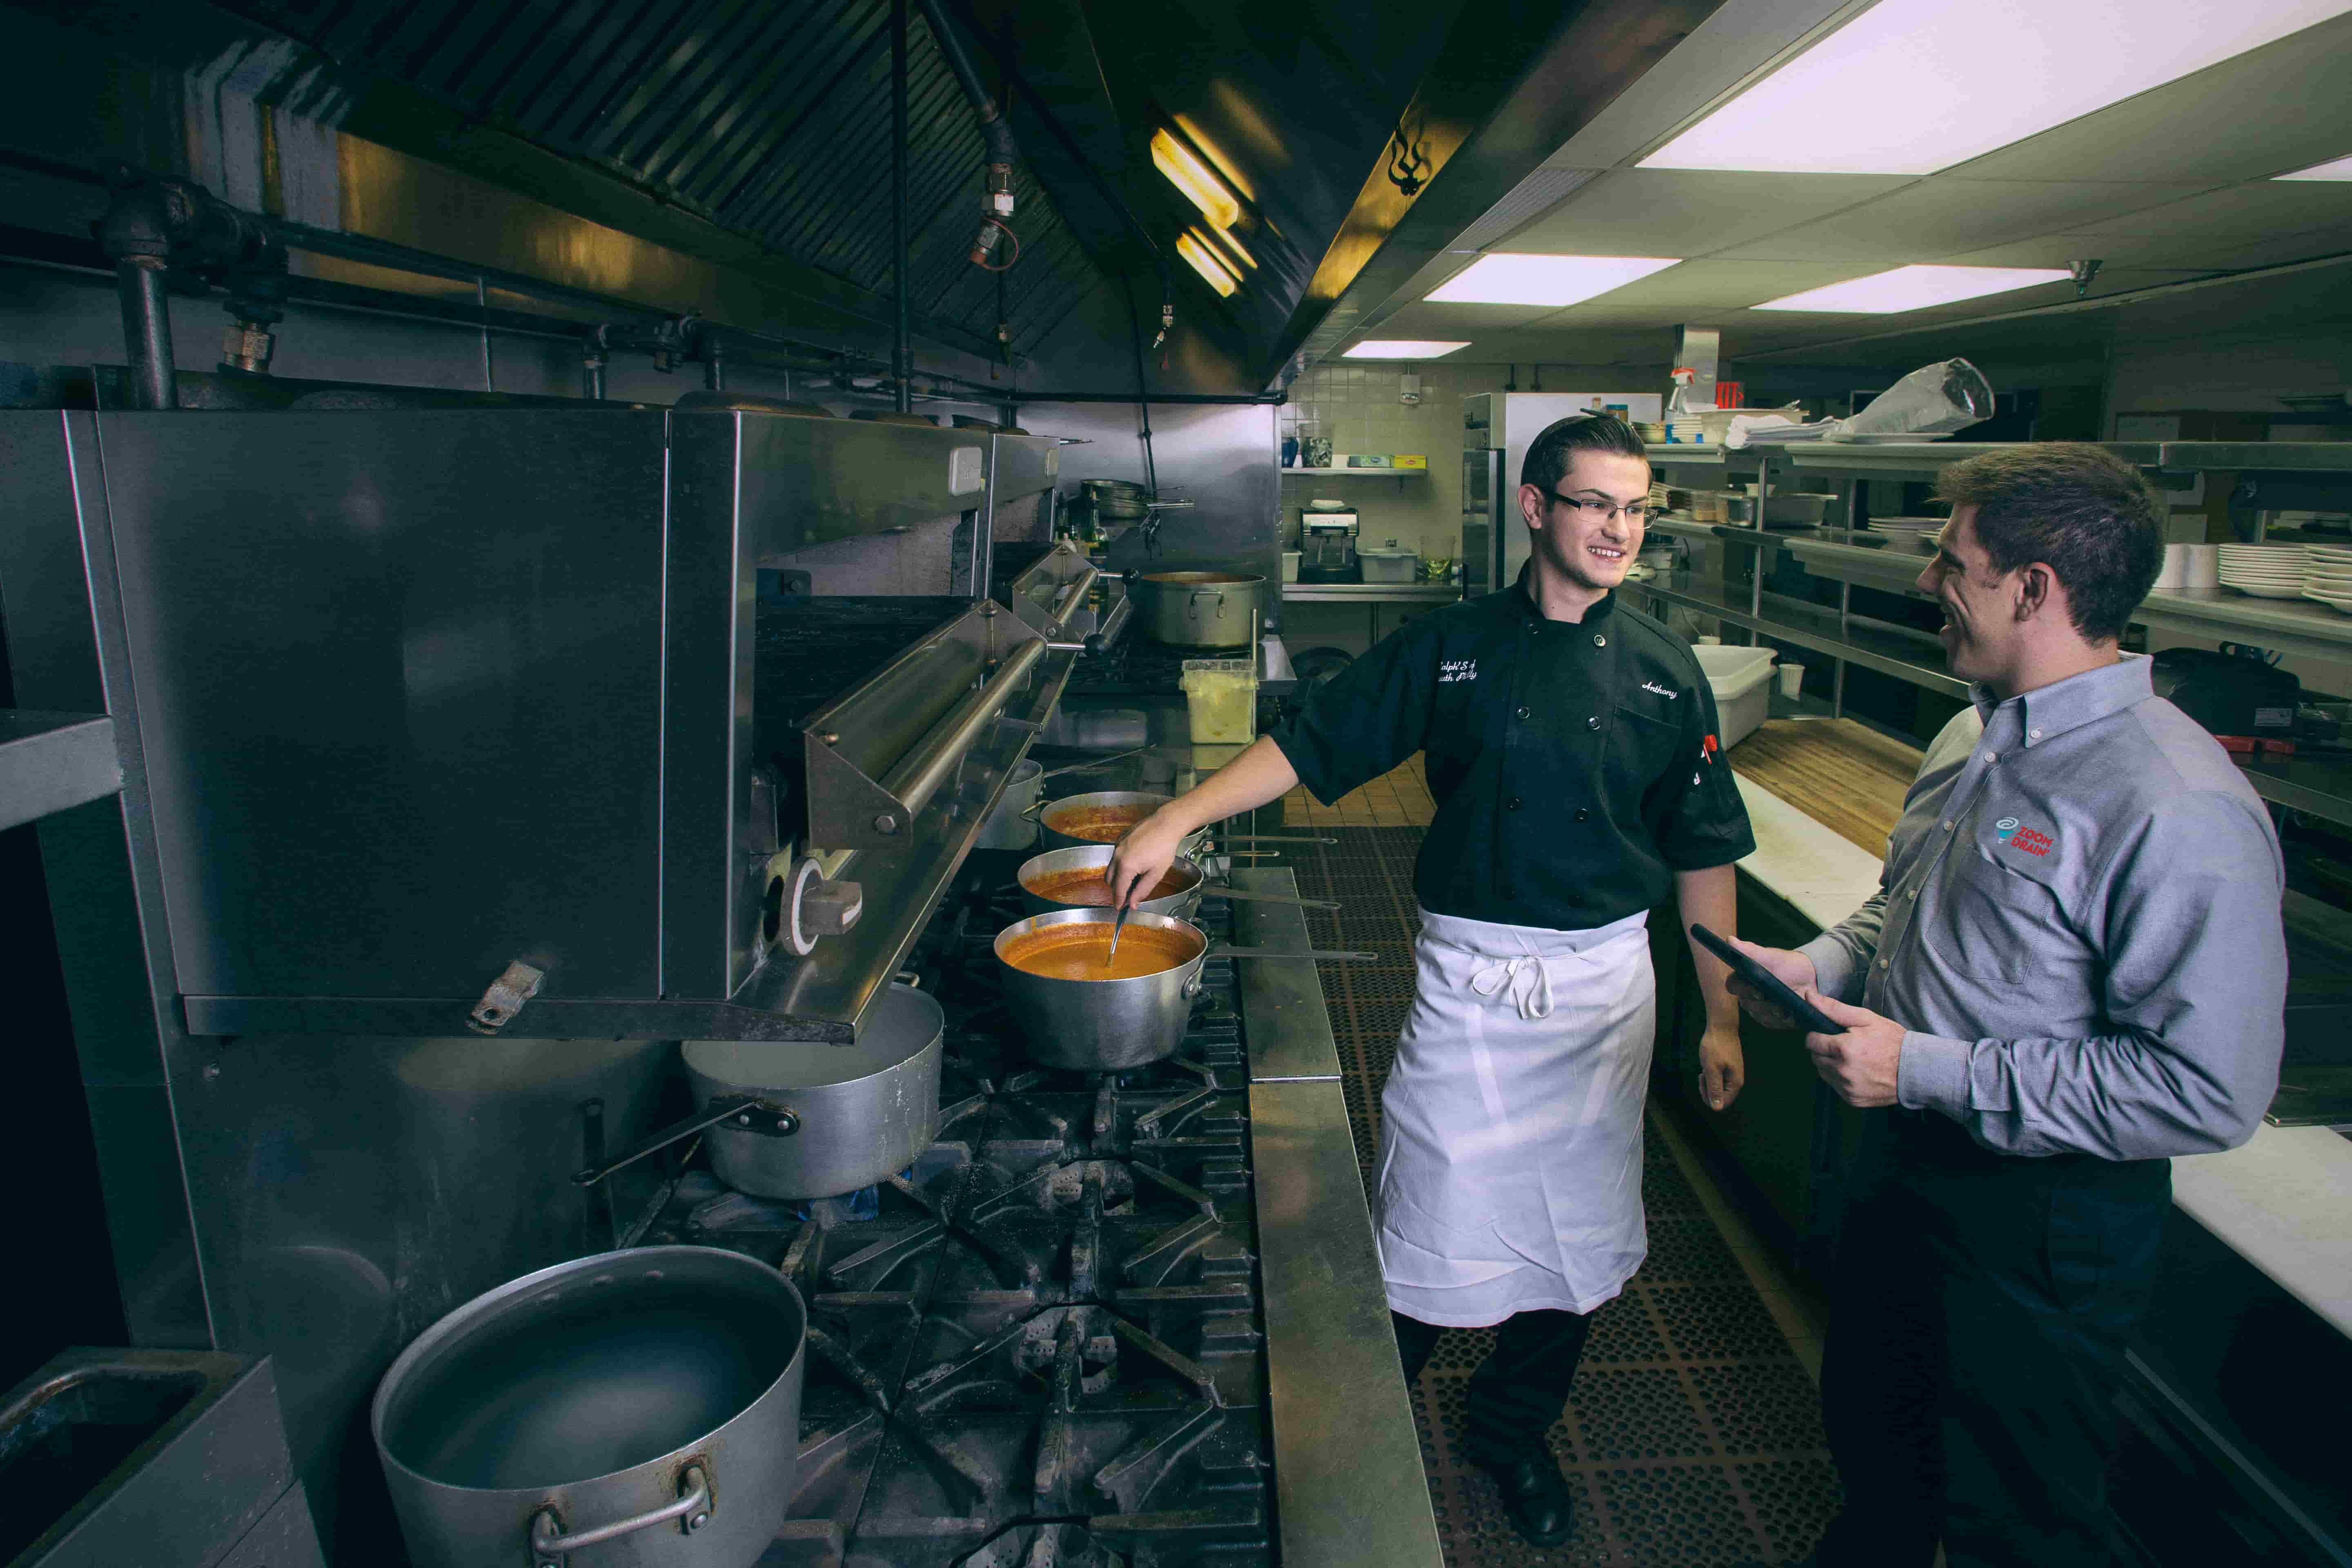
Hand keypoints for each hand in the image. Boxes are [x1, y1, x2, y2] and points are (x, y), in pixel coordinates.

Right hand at [1105, 808, 1193, 908]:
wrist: (1166, 823)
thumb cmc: (1164, 849)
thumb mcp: (1156, 874)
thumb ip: (1142, 890)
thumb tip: (1132, 904)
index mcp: (1126, 866)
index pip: (1118, 889)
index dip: (1118, 901)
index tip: (1119, 908)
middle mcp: (1117, 856)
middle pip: (1109, 879)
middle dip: (1116, 889)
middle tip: (1128, 894)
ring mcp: (1117, 846)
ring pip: (1111, 867)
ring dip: (1117, 876)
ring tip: (1133, 878)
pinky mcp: (1120, 838)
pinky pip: (1115, 855)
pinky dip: (1120, 863)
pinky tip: (1135, 861)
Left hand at [1697, 1023, 1744, 1111]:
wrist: (1721, 1026)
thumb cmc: (1715, 1046)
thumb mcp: (1711, 1068)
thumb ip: (1714, 1089)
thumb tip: (1717, 1109)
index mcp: (1735, 1083)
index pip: (1722, 1103)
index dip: (1709, 1097)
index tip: (1702, 1081)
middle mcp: (1736, 1081)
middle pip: (1720, 1097)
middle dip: (1708, 1089)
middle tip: (1702, 1075)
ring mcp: (1733, 1074)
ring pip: (1718, 1087)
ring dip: (1708, 1081)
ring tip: (1705, 1068)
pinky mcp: (1729, 1068)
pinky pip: (1718, 1079)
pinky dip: (1711, 1074)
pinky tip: (1707, 1065)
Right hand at [1722, 938, 1815, 1030]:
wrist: (1808, 978)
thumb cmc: (1786, 964)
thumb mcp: (1769, 956)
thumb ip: (1749, 951)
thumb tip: (1730, 940)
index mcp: (1743, 979)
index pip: (1733, 986)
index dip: (1742, 989)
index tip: (1757, 989)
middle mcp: (1747, 995)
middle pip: (1748, 1004)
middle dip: (1763, 1003)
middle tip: (1776, 1001)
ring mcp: (1758, 1009)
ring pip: (1760, 1015)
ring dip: (1774, 1012)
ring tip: (1786, 1008)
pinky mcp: (1771, 1020)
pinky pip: (1772, 1023)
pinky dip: (1782, 1020)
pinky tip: (1791, 1015)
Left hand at [1801, 990, 1905, 1107]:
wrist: (1915, 1069)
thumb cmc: (1892, 1041)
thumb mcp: (1865, 1018)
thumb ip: (1834, 1009)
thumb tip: (1809, 997)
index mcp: (1843, 1049)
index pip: (1811, 1042)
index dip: (1818, 1035)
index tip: (1828, 1035)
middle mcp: (1842, 1071)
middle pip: (1815, 1058)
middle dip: (1824, 1050)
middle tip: (1842, 1046)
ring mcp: (1847, 1088)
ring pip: (1823, 1073)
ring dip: (1830, 1065)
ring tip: (1850, 1058)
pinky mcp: (1852, 1099)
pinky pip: (1835, 1086)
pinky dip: (1840, 1079)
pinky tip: (1856, 1071)